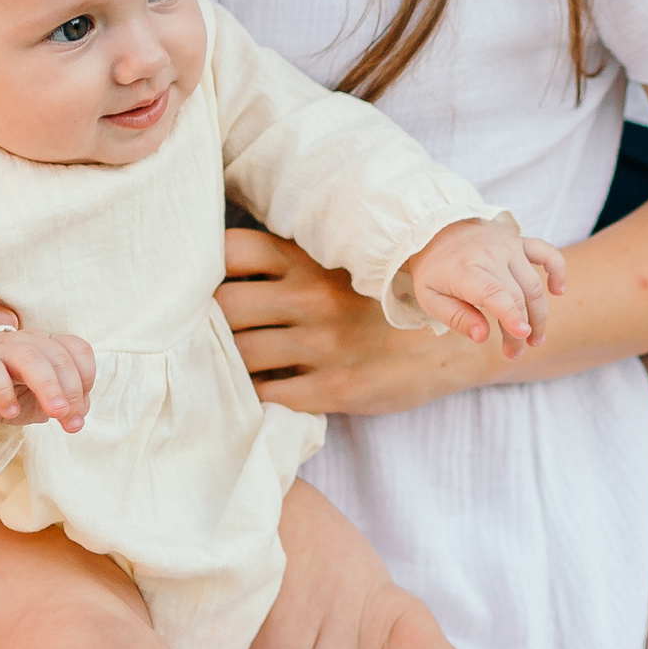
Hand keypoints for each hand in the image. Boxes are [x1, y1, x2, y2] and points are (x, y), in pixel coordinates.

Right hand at [0, 324, 96, 433]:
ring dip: (48, 387)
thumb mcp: (42, 402)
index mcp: (48, 344)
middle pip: (57, 356)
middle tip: (71, 420)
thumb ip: (65, 405)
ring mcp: (0, 350)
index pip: (78, 350)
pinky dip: (5, 394)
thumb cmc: (8, 394)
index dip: (86, 378)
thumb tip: (78, 414)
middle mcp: (27, 341)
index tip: (79, 408)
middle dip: (71, 390)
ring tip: (55, 413)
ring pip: (30, 359)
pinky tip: (11, 412)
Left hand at [220, 227, 486, 416]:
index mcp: (310, 259)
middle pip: (224, 306)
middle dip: (204, 324)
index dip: (203, 268)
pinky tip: (254, 395)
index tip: (193, 287)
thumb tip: (214, 272)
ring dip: (224, 365)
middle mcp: (313, 296)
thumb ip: (289, 265)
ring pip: (240, 355)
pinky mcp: (335, 387)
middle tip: (198, 337)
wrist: (454, 340)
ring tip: (219, 369)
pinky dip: (252, 398)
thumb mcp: (342, 267)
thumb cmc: (382, 303)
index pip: (231, 250)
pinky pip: (269, 396)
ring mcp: (324, 344)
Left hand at [407, 218, 566, 355]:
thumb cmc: (435, 271)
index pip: (493, 292)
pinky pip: (547, 252)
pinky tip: (558, 291)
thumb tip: (483, 337)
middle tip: (515, 353)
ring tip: (533, 340)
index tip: (522, 334)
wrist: (435, 231)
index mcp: (466, 269)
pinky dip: (558, 270)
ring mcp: (509, 246)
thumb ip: (456, 318)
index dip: (510, 314)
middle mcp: (491, 254)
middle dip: (521, 330)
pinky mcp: (520, 241)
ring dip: (539, 315)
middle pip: (517, 296)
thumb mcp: (430, 299)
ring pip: (534, 284)